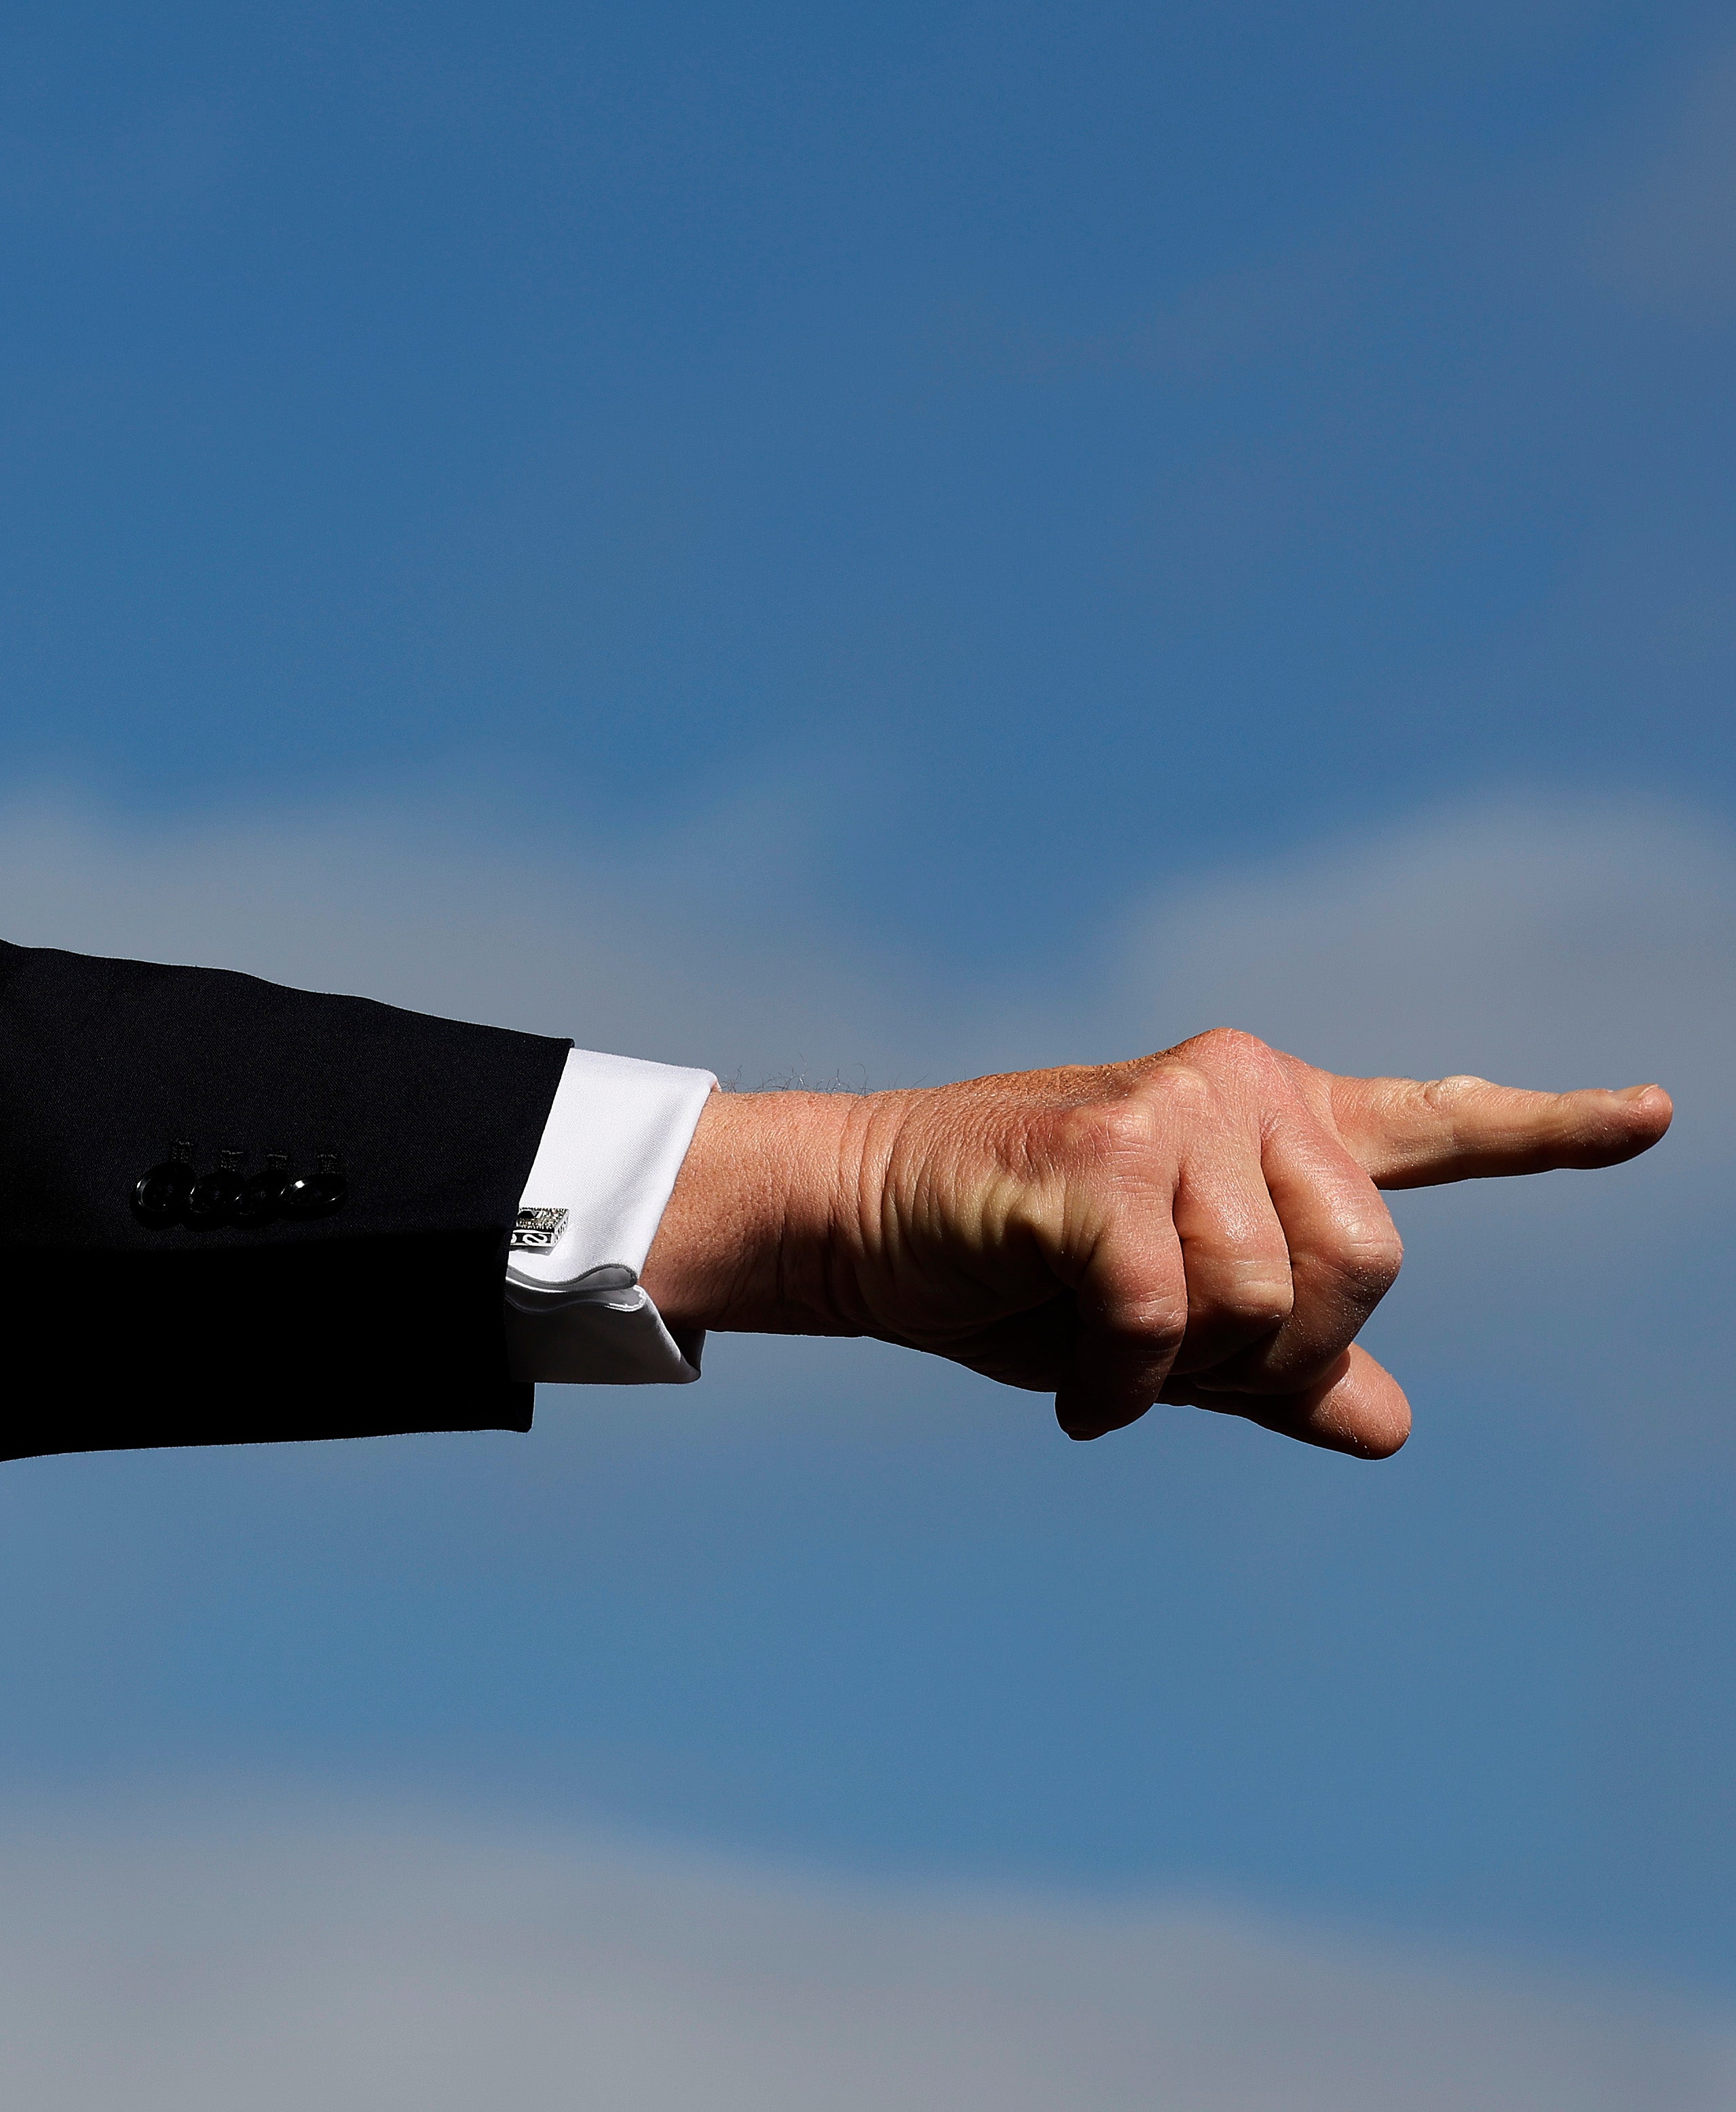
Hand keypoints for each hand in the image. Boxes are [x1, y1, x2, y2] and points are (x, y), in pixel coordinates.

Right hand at [642, 1029, 1672, 1454]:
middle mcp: (1241, 1089)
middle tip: (1183, 1368)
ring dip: (1190, 1371)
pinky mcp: (1106, 1156)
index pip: (1437, 1124)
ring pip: (1271, 1299)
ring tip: (1111, 1367)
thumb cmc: (1007, 1271)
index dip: (1551, 1130)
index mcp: (1270, 1125)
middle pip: (1371, 1265)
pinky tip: (1080, 1398)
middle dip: (1284, 1350)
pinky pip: (1169, 1311)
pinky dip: (1123, 1382)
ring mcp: (1177, 1111)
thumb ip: (1277, 1371)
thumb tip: (1389, 1427)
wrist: (862, 1224)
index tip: (1655, 1117)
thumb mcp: (1164, 1332)